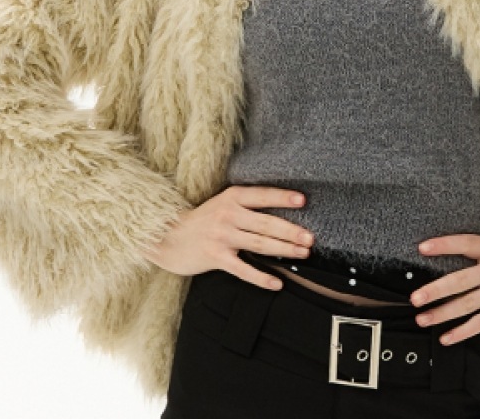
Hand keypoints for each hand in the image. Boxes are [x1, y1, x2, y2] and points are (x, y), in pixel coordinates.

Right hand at [142, 185, 313, 290]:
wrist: (168, 237)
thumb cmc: (202, 220)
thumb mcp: (222, 204)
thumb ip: (245, 206)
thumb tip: (278, 213)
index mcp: (232, 197)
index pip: (262, 196)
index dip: (283, 198)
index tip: (303, 201)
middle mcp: (228, 214)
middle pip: (266, 223)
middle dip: (291, 231)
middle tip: (311, 238)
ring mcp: (222, 236)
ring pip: (259, 244)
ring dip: (284, 250)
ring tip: (303, 253)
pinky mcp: (216, 257)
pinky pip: (243, 269)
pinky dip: (262, 277)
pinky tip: (277, 283)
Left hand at [409, 235, 479, 344]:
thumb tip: (460, 256)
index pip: (466, 243)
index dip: (444, 244)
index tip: (422, 248)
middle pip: (461, 280)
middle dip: (435, 290)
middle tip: (414, 298)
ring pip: (468, 304)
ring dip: (442, 313)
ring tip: (422, 319)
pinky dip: (462, 332)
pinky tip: (446, 338)